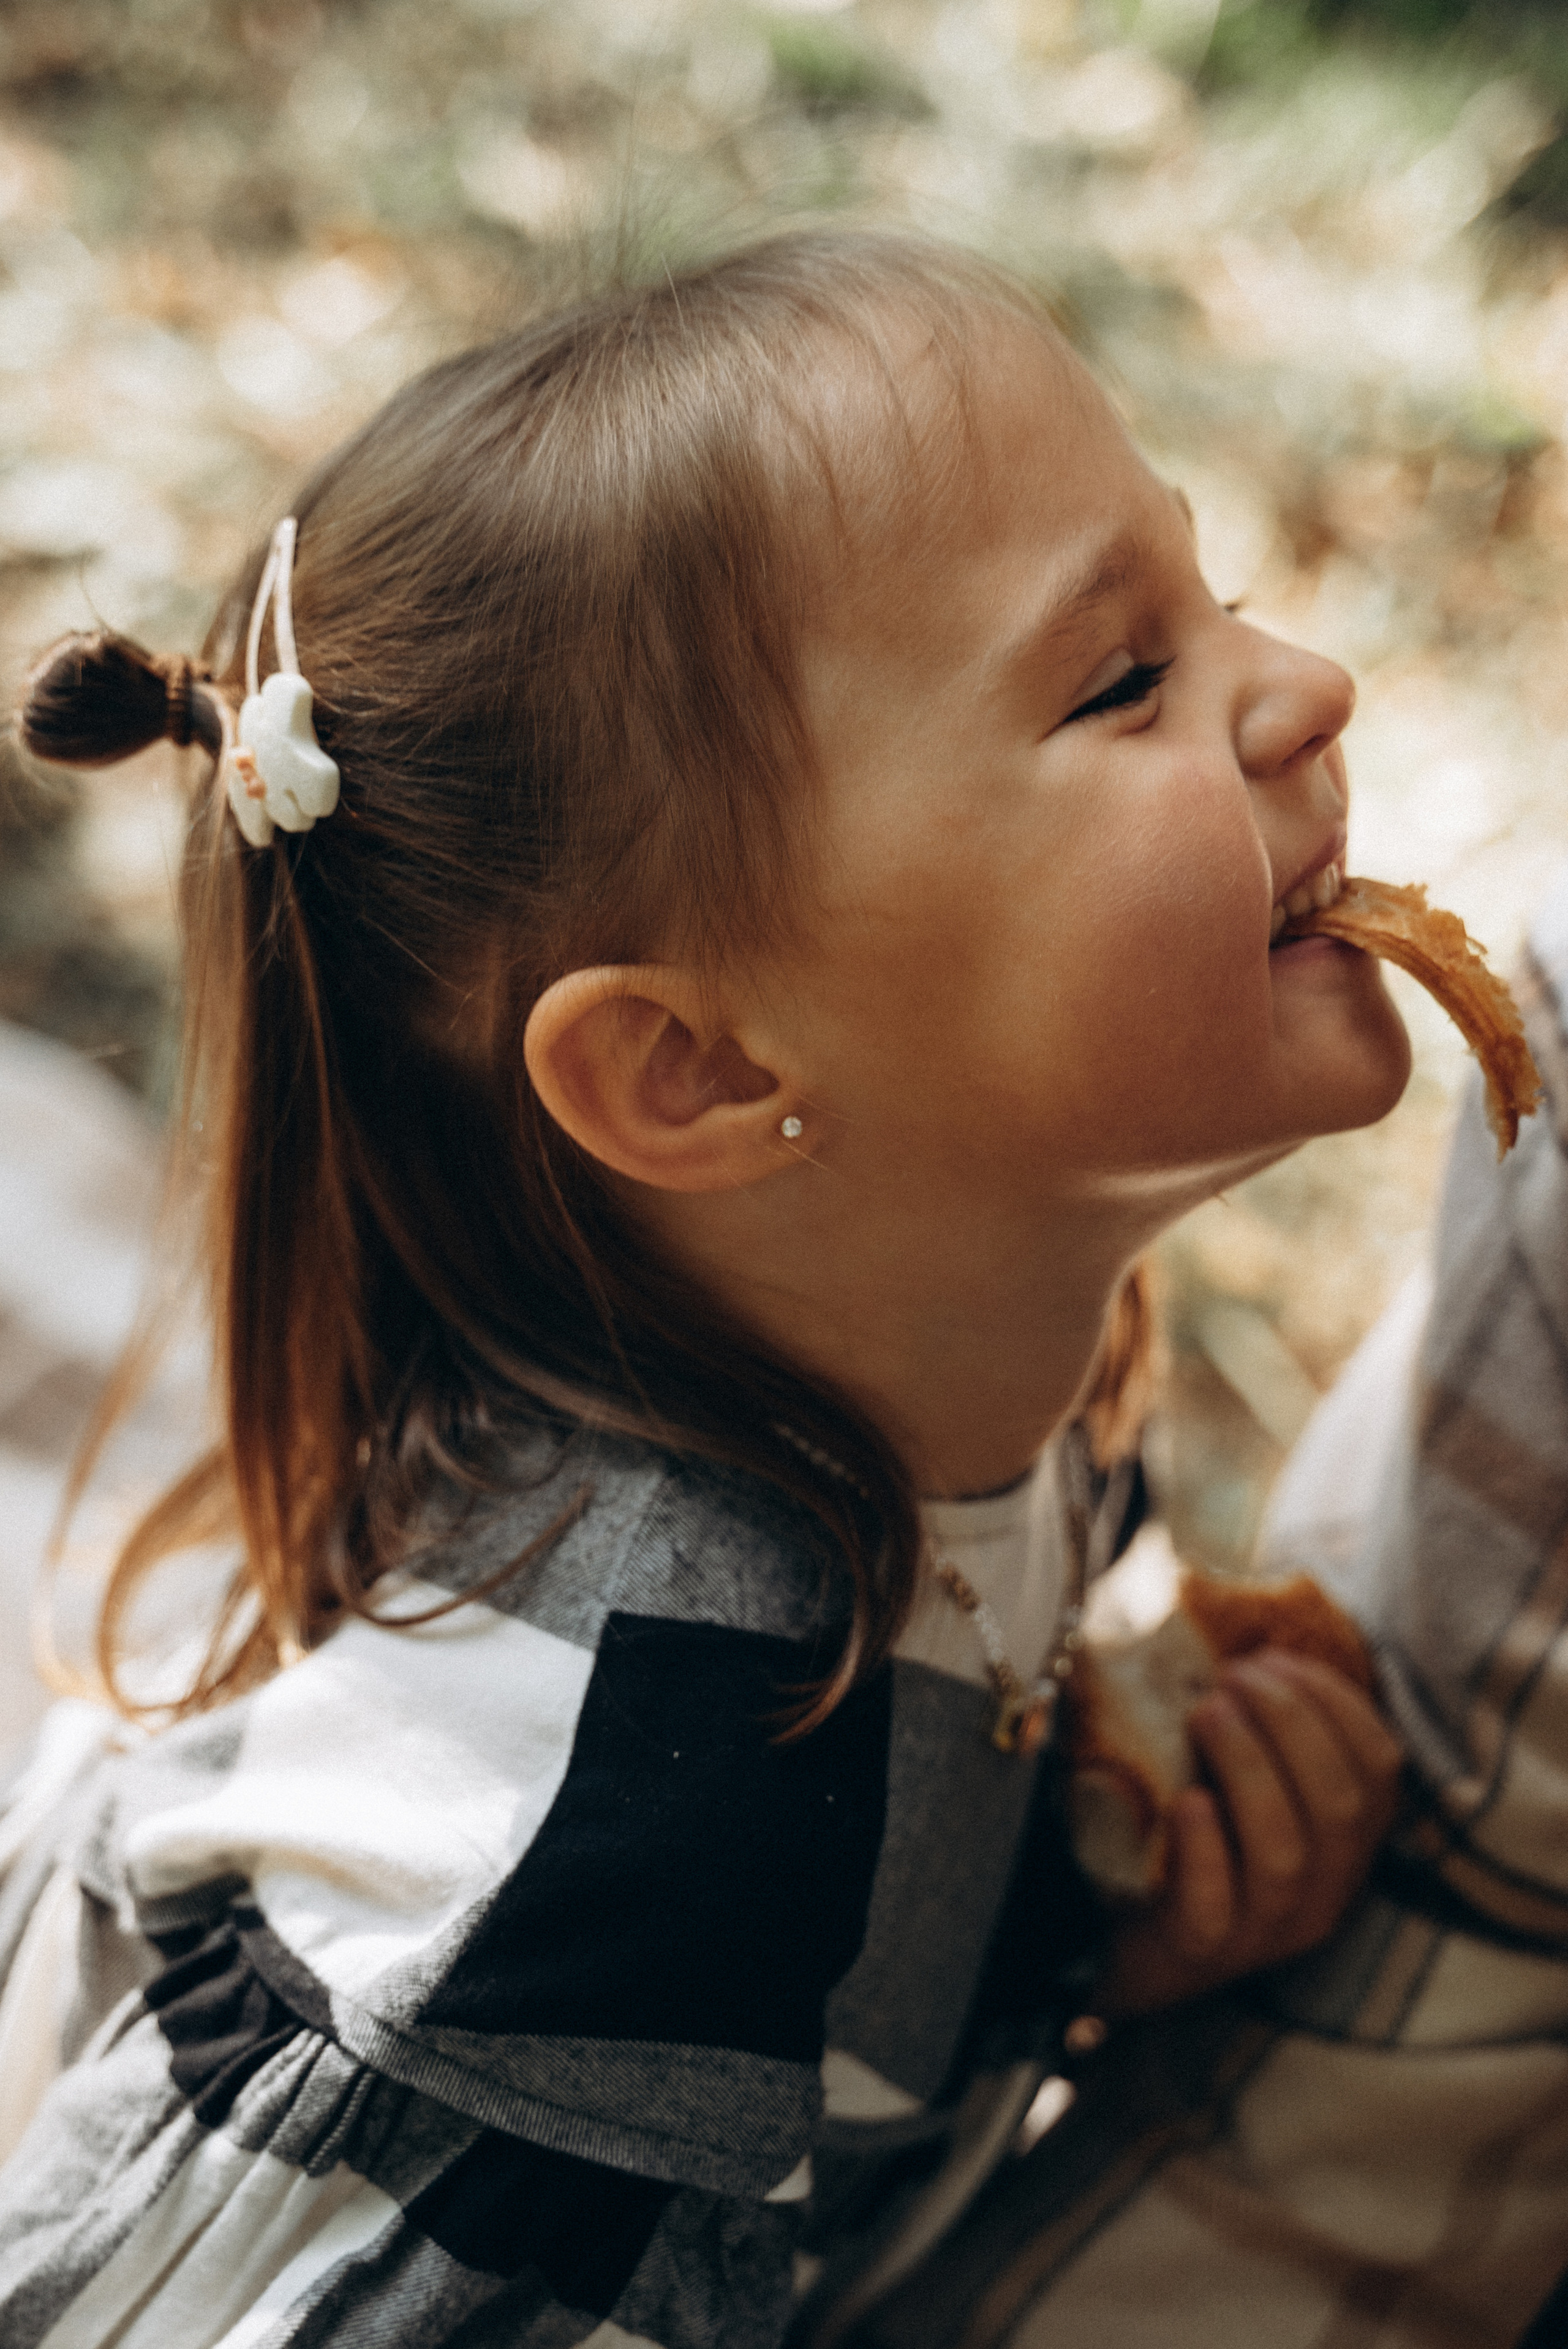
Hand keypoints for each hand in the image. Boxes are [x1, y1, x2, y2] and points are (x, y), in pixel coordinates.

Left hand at [1096, 1648, 1403, 2017]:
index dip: (1337, 1701)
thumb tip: (1242, 1632)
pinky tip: (1185, 1800)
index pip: (1379, 1767)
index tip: (1278, 1655)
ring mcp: (1265, 1928)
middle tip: (1231, 1676)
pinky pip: (1217, 1904)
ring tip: (1204, 1713)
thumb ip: (1259, 1724)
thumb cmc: (1185, 1832)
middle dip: (1289, 1720)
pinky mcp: (1202, 1949)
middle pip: (1337, 1803)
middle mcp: (1322, 1890)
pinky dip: (1205, 1845)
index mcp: (1344, 1841)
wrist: (1118, 1939)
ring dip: (1249, 1765)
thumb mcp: (1239, 1777)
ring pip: (1286, 1849)